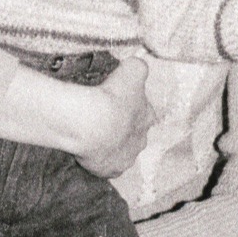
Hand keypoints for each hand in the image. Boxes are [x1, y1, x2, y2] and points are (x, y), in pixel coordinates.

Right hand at [74, 55, 154, 176]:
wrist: (91, 123)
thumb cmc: (112, 96)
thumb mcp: (132, 70)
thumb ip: (138, 67)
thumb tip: (138, 66)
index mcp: (148, 117)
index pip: (143, 112)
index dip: (128, 107)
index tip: (114, 102)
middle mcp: (141, 140)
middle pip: (133, 134)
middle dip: (121, 128)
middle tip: (102, 119)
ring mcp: (127, 158)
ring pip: (120, 151)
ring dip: (110, 144)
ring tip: (92, 135)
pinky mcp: (111, 170)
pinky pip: (107, 166)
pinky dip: (99, 160)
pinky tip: (89, 151)